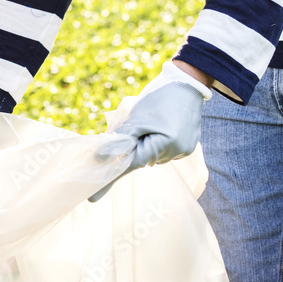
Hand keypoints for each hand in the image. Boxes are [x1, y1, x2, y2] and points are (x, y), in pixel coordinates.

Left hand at [89, 62, 211, 201]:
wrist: (186, 83)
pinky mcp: (189, 146)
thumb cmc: (158, 98)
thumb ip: (119, 142)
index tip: (93, 198)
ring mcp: (185, 150)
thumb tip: (99, 159)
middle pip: (143, 159)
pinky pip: (166, 150)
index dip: (111, 176)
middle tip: (139, 126)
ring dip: (149, 143)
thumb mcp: (136, 119)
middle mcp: (177, 152)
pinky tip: (164, 125)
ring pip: (154, 155)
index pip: (131, 165)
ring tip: (155, 121)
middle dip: (136, 147)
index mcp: (165, 144)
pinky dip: (160, 142)